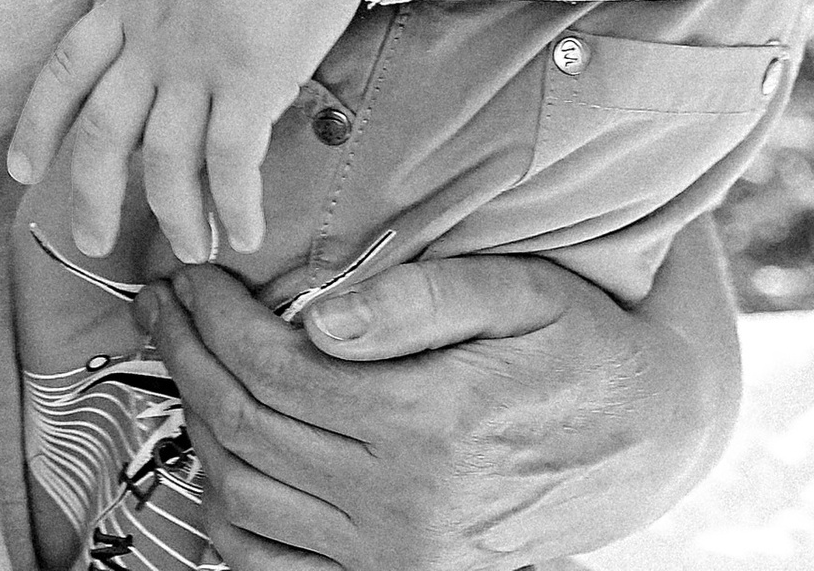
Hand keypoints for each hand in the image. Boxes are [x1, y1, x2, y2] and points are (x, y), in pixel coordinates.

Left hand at [8, 0, 367, 263]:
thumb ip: (169, 6)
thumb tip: (176, 52)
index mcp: (131, 3)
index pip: (66, 69)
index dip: (40, 123)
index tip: (22, 169)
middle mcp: (151, 39)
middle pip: (103, 132)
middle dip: (91, 195)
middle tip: (91, 244)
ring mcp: (196, 60)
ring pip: (165, 161)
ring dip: (175, 216)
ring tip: (191, 250)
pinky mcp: (249, 78)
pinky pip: (230, 163)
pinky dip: (233, 206)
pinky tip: (244, 234)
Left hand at [140, 233, 733, 568]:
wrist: (650, 435)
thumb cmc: (579, 346)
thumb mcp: (515, 292)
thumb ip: (417, 298)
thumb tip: (321, 313)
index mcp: (430, 422)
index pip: (273, 368)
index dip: (213, 315)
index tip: (188, 272)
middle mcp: (407, 504)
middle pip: (246, 429)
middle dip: (186, 357)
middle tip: (163, 304)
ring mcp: (400, 557)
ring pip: (247, 500)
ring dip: (196, 427)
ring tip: (183, 362)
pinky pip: (277, 566)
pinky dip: (229, 517)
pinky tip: (218, 454)